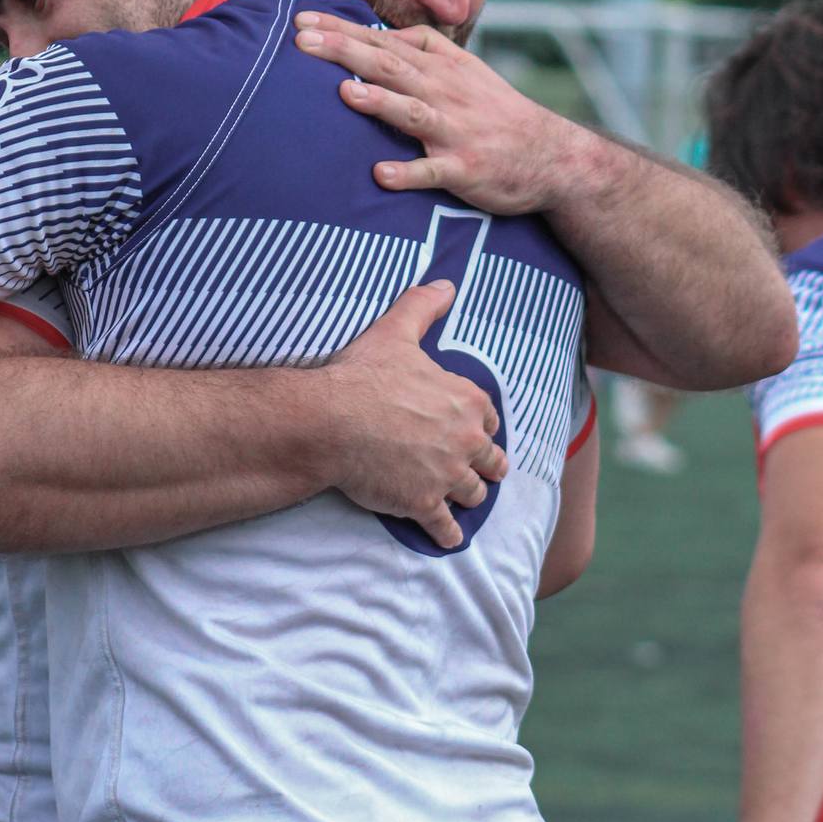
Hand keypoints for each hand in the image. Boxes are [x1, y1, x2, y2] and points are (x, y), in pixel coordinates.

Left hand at [294, 12, 584, 214]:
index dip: (342, 30)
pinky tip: (380, 174)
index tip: (301, 20)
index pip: (383, 42)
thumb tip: (378, 32)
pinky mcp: (465, 169)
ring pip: (412, 112)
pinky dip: (408, 173)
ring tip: (346, 94)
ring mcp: (455, 131)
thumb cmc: (495, 111)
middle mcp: (445, 93)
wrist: (551, 156)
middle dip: (345, 52)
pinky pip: (433, 172)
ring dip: (380, 102)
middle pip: (389, 66)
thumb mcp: (465, 70)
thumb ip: (423, 49)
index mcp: (441, 67)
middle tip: (301, 41)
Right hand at [318, 279, 508, 549]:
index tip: (473, 433)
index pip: (490, 420)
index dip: (481, 427)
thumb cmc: (362, 374)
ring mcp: (447, 476)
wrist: (330, 420)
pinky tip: (447, 538)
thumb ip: (423, 305)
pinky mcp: (424, 505)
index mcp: (468, 400)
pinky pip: (446, 528)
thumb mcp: (395, 331)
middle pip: (492, 461)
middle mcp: (467, 440)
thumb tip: (446, 283)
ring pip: (473, 494)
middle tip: (478, 472)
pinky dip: (448, 534)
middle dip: (486, 466)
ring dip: (469, 498)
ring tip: (462, 502)